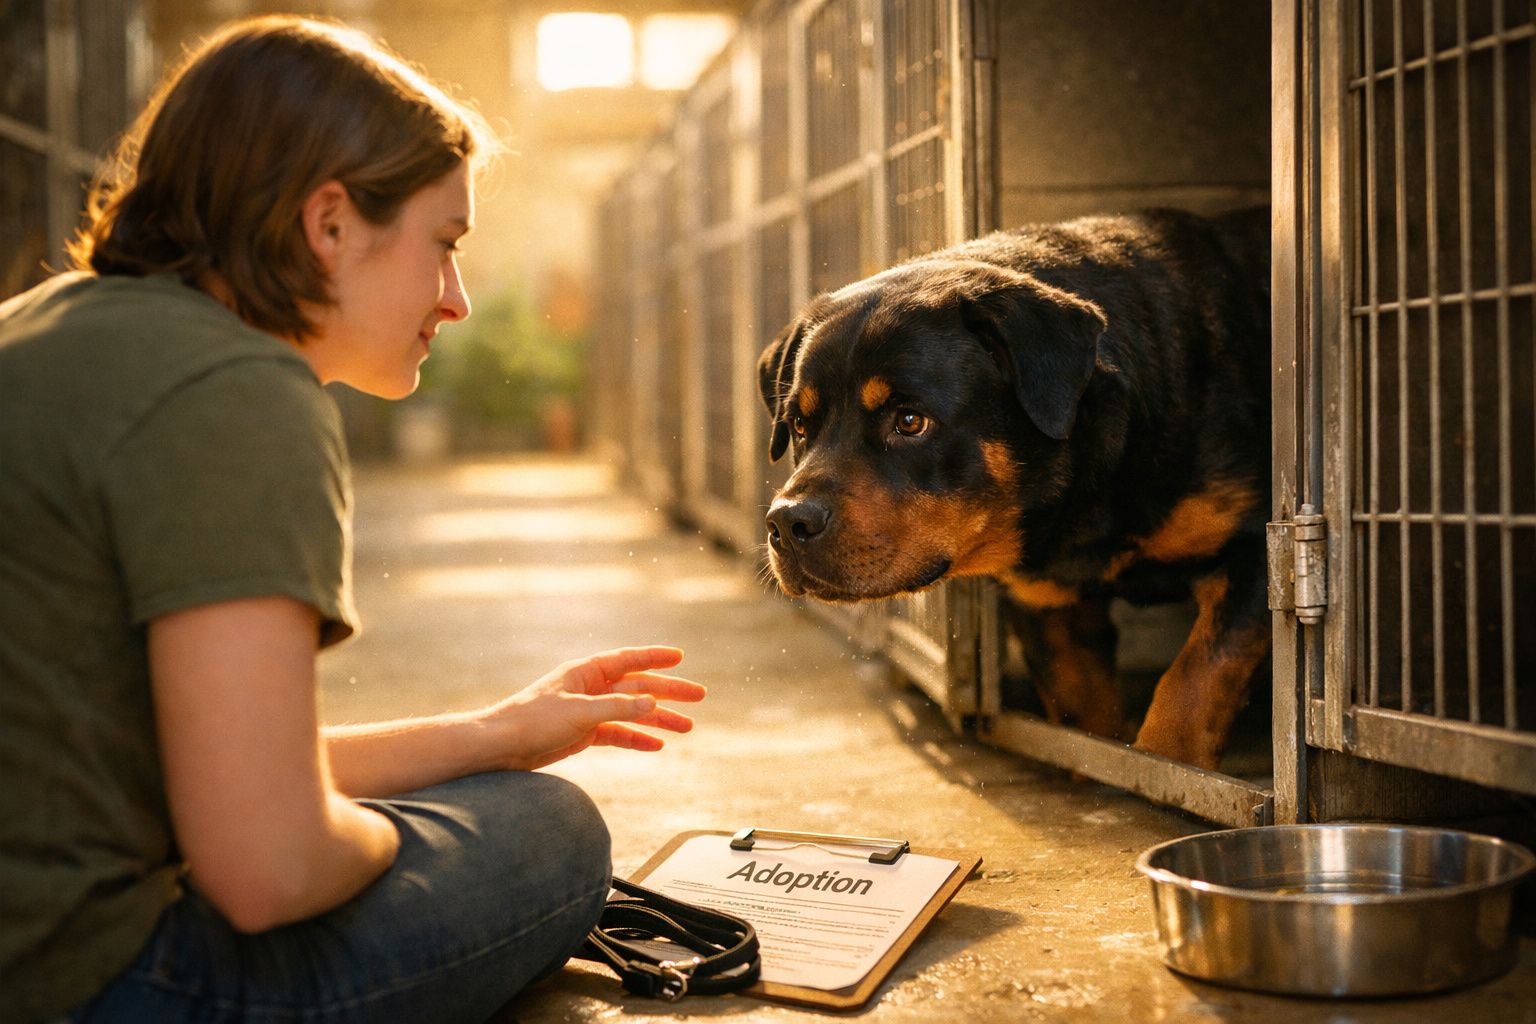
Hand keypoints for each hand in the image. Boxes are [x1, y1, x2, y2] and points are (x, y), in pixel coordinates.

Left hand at [487, 646, 705, 769]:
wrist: (500, 747)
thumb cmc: (534, 721)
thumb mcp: (580, 712)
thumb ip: (619, 708)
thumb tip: (653, 702)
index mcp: (587, 672)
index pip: (629, 659)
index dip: (655, 657)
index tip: (680, 655)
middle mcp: (590, 687)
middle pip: (638, 687)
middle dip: (669, 692)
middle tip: (699, 696)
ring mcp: (588, 711)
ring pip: (632, 712)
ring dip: (659, 719)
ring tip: (688, 727)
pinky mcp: (583, 733)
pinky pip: (618, 733)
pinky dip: (637, 738)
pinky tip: (657, 745)